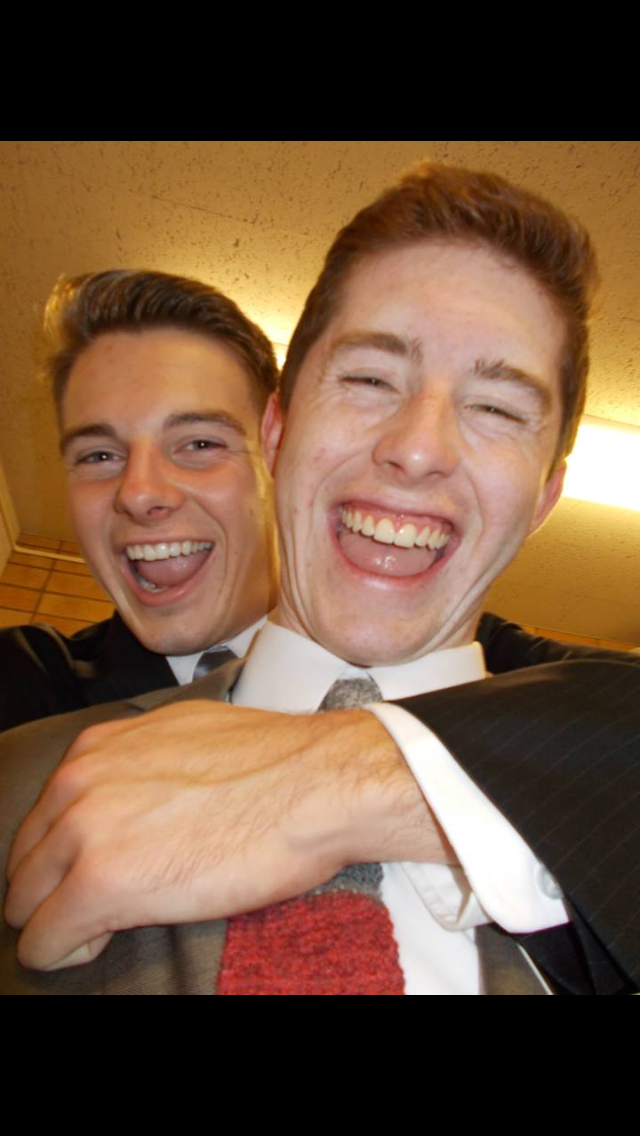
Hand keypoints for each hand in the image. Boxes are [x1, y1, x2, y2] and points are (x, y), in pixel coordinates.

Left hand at [5, 700, 448, 969]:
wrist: (316, 785)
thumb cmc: (275, 766)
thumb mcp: (186, 738)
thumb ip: (139, 766)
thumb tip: (137, 796)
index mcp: (96, 750)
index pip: (43, 817)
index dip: (69, 853)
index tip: (98, 871)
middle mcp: (78, 784)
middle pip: (26, 860)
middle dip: (55, 889)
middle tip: (100, 907)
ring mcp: (85, 833)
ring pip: (24, 903)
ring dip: (58, 921)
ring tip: (106, 926)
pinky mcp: (100, 885)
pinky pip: (43, 941)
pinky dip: (64, 952)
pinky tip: (104, 942)